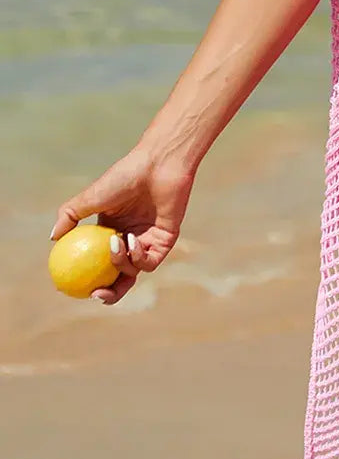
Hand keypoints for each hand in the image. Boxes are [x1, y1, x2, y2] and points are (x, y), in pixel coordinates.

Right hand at [49, 146, 196, 303]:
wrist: (157, 165)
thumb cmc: (124, 177)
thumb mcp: (90, 197)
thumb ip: (70, 216)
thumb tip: (53, 238)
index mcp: (110, 231)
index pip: (97, 263)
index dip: (85, 278)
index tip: (68, 286)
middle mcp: (128, 239)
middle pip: (118, 277)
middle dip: (109, 293)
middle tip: (96, 293)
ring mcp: (148, 241)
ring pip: (133, 272)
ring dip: (121, 266)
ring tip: (115, 243)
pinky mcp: (165, 241)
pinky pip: (149, 262)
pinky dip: (138, 258)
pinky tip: (131, 240)